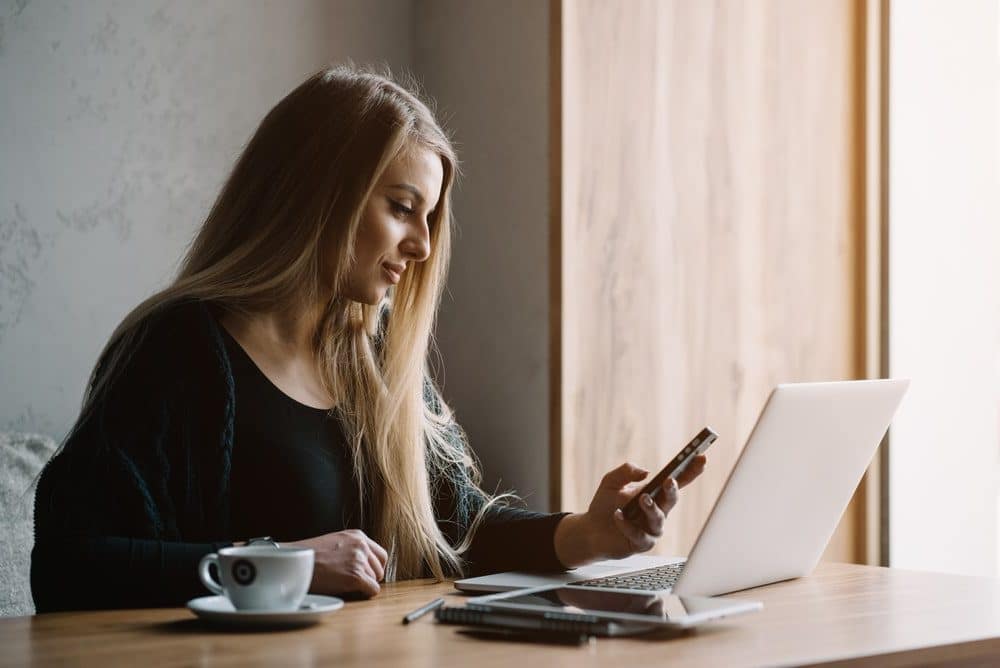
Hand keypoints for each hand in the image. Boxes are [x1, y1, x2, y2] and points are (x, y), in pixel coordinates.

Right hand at [282, 529, 387, 597]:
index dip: (374, 567)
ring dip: (363, 585)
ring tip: (344, 584)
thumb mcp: (335, 543)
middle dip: (369, 578)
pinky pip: (372, 590)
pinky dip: (365, 594)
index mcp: (357, 535)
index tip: (365, 574)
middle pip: (379, 569)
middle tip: (352, 582)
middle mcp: (361, 545)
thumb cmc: (309, 556)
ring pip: (375, 580)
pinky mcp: (355, 576)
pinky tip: (351, 592)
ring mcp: (359, 560)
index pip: (381, 555)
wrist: (293, 563)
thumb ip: (352, 549)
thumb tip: (365, 565)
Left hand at [553, 456, 706, 567]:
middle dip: (673, 490)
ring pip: (659, 519)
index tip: (701, 458)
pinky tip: (617, 516)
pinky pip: (639, 535)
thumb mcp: (611, 481)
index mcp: (654, 493)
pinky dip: (627, 524)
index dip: (691, 470)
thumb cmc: (605, 505)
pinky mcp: (642, 543)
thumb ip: (626, 471)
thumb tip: (645, 472)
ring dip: (652, 508)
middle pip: (672, 499)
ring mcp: (652, 528)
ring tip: (643, 499)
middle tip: (669, 481)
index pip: (677, 481)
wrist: (590, 530)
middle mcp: (658, 510)